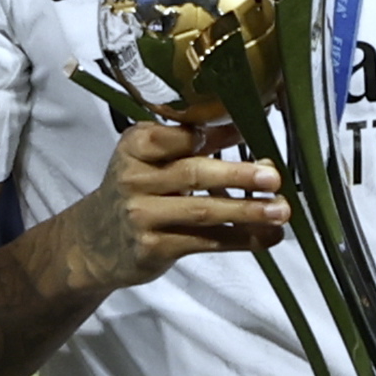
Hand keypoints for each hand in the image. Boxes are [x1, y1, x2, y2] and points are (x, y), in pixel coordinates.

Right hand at [56, 121, 288, 292]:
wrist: (94, 242)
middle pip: (194, 173)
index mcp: (135, 145)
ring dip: (247, 211)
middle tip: (274, 177)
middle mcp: (134, 178)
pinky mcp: (152, 248)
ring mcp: (141, 215)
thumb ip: (192, 144)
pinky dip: (240, 239)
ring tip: (281, 210)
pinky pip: (205, 242)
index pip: (180, 136)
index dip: (219, 135)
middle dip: (238, 175)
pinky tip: (267, 236)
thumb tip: (244, 127)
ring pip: (203, 211)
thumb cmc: (136, 191)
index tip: (253, 130)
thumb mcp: (151, 160)